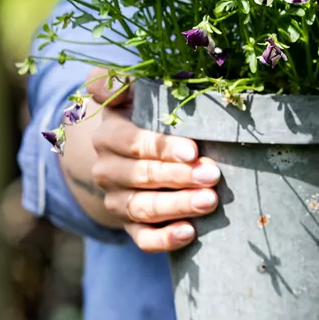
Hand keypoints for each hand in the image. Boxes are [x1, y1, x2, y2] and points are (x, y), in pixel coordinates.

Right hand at [83, 70, 222, 252]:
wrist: (130, 154)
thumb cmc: (144, 117)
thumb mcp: (132, 95)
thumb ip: (116, 83)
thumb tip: (105, 80)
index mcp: (108, 137)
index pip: (132, 143)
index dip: (162, 148)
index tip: (193, 151)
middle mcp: (107, 171)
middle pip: (141, 177)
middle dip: (179, 177)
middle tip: (213, 175)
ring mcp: (117, 201)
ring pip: (143, 208)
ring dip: (177, 206)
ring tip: (209, 201)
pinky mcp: (130, 226)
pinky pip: (142, 238)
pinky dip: (164, 239)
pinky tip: (190, 233)